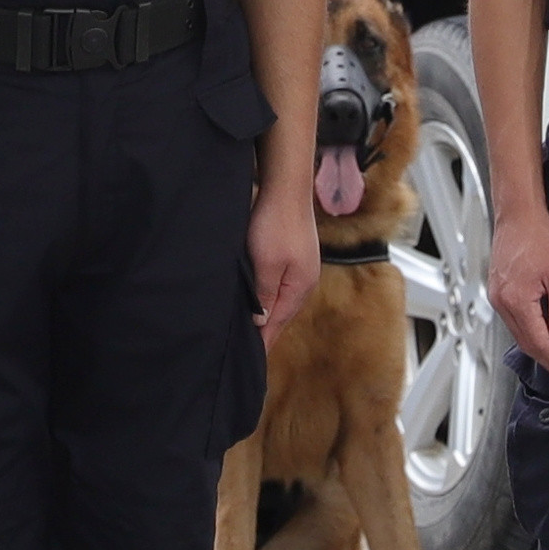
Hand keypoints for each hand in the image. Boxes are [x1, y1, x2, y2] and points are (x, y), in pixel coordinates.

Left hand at [246, 174, 319, 350]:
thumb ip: (264, 295)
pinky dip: (267, 298)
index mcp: (299, 288)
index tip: (249, 362)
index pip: (277, 325)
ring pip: (279, 301)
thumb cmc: (275, 223)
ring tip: (249, 332)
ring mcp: (300, 269)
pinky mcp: (292, 256)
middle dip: (264, 333)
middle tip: (245, 353)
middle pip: (281, 315)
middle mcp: (303, 282)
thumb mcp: (266, 264)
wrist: (286, 187)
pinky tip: (257, 300)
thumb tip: (261, 322)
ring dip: (265, 315)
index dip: (263, 342)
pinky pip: (278, 286)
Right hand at [489, 200, 548, 378]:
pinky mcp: (499, 289)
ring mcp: (497, 295)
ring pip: (517, 332)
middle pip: (525, 342)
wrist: (520, 213)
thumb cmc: (538, 236)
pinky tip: (539, 334)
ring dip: (536, 347)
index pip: (538, 342)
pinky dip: (527, 331)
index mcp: (517, 300)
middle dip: (546, 360)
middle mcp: (502, 301)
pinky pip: (512, 319)